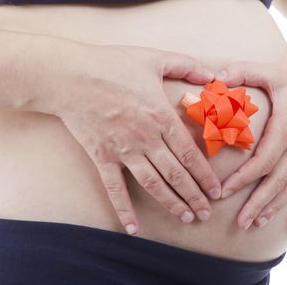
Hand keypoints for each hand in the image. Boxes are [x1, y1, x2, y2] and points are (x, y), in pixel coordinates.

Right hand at [51, 44, 221, 234]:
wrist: (70, 76)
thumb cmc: (113, 64)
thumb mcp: (155, 58)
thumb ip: (187, 65)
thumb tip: (212, 75)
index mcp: (161, 117)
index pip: (190, 153)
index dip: (206, 176)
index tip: (217, 192)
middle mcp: (146, 139)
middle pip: (176, 174)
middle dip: (194, 196)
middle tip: (206, 213)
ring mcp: (123, 151)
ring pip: (153, 184)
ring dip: (171, 203)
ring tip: (186, 217)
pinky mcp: (102, 157)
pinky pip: (114, 188)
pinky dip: (124, 210)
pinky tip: (133, 229)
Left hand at [215, 46, 286, 232]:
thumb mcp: (274, 70)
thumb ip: (243, 72)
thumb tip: (214, 78)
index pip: (264, 160)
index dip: (244, 178)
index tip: (224, 191)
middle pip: (278, 181)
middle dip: (258, 203)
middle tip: (240, 222)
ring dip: (275, 207)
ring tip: (257, 223)